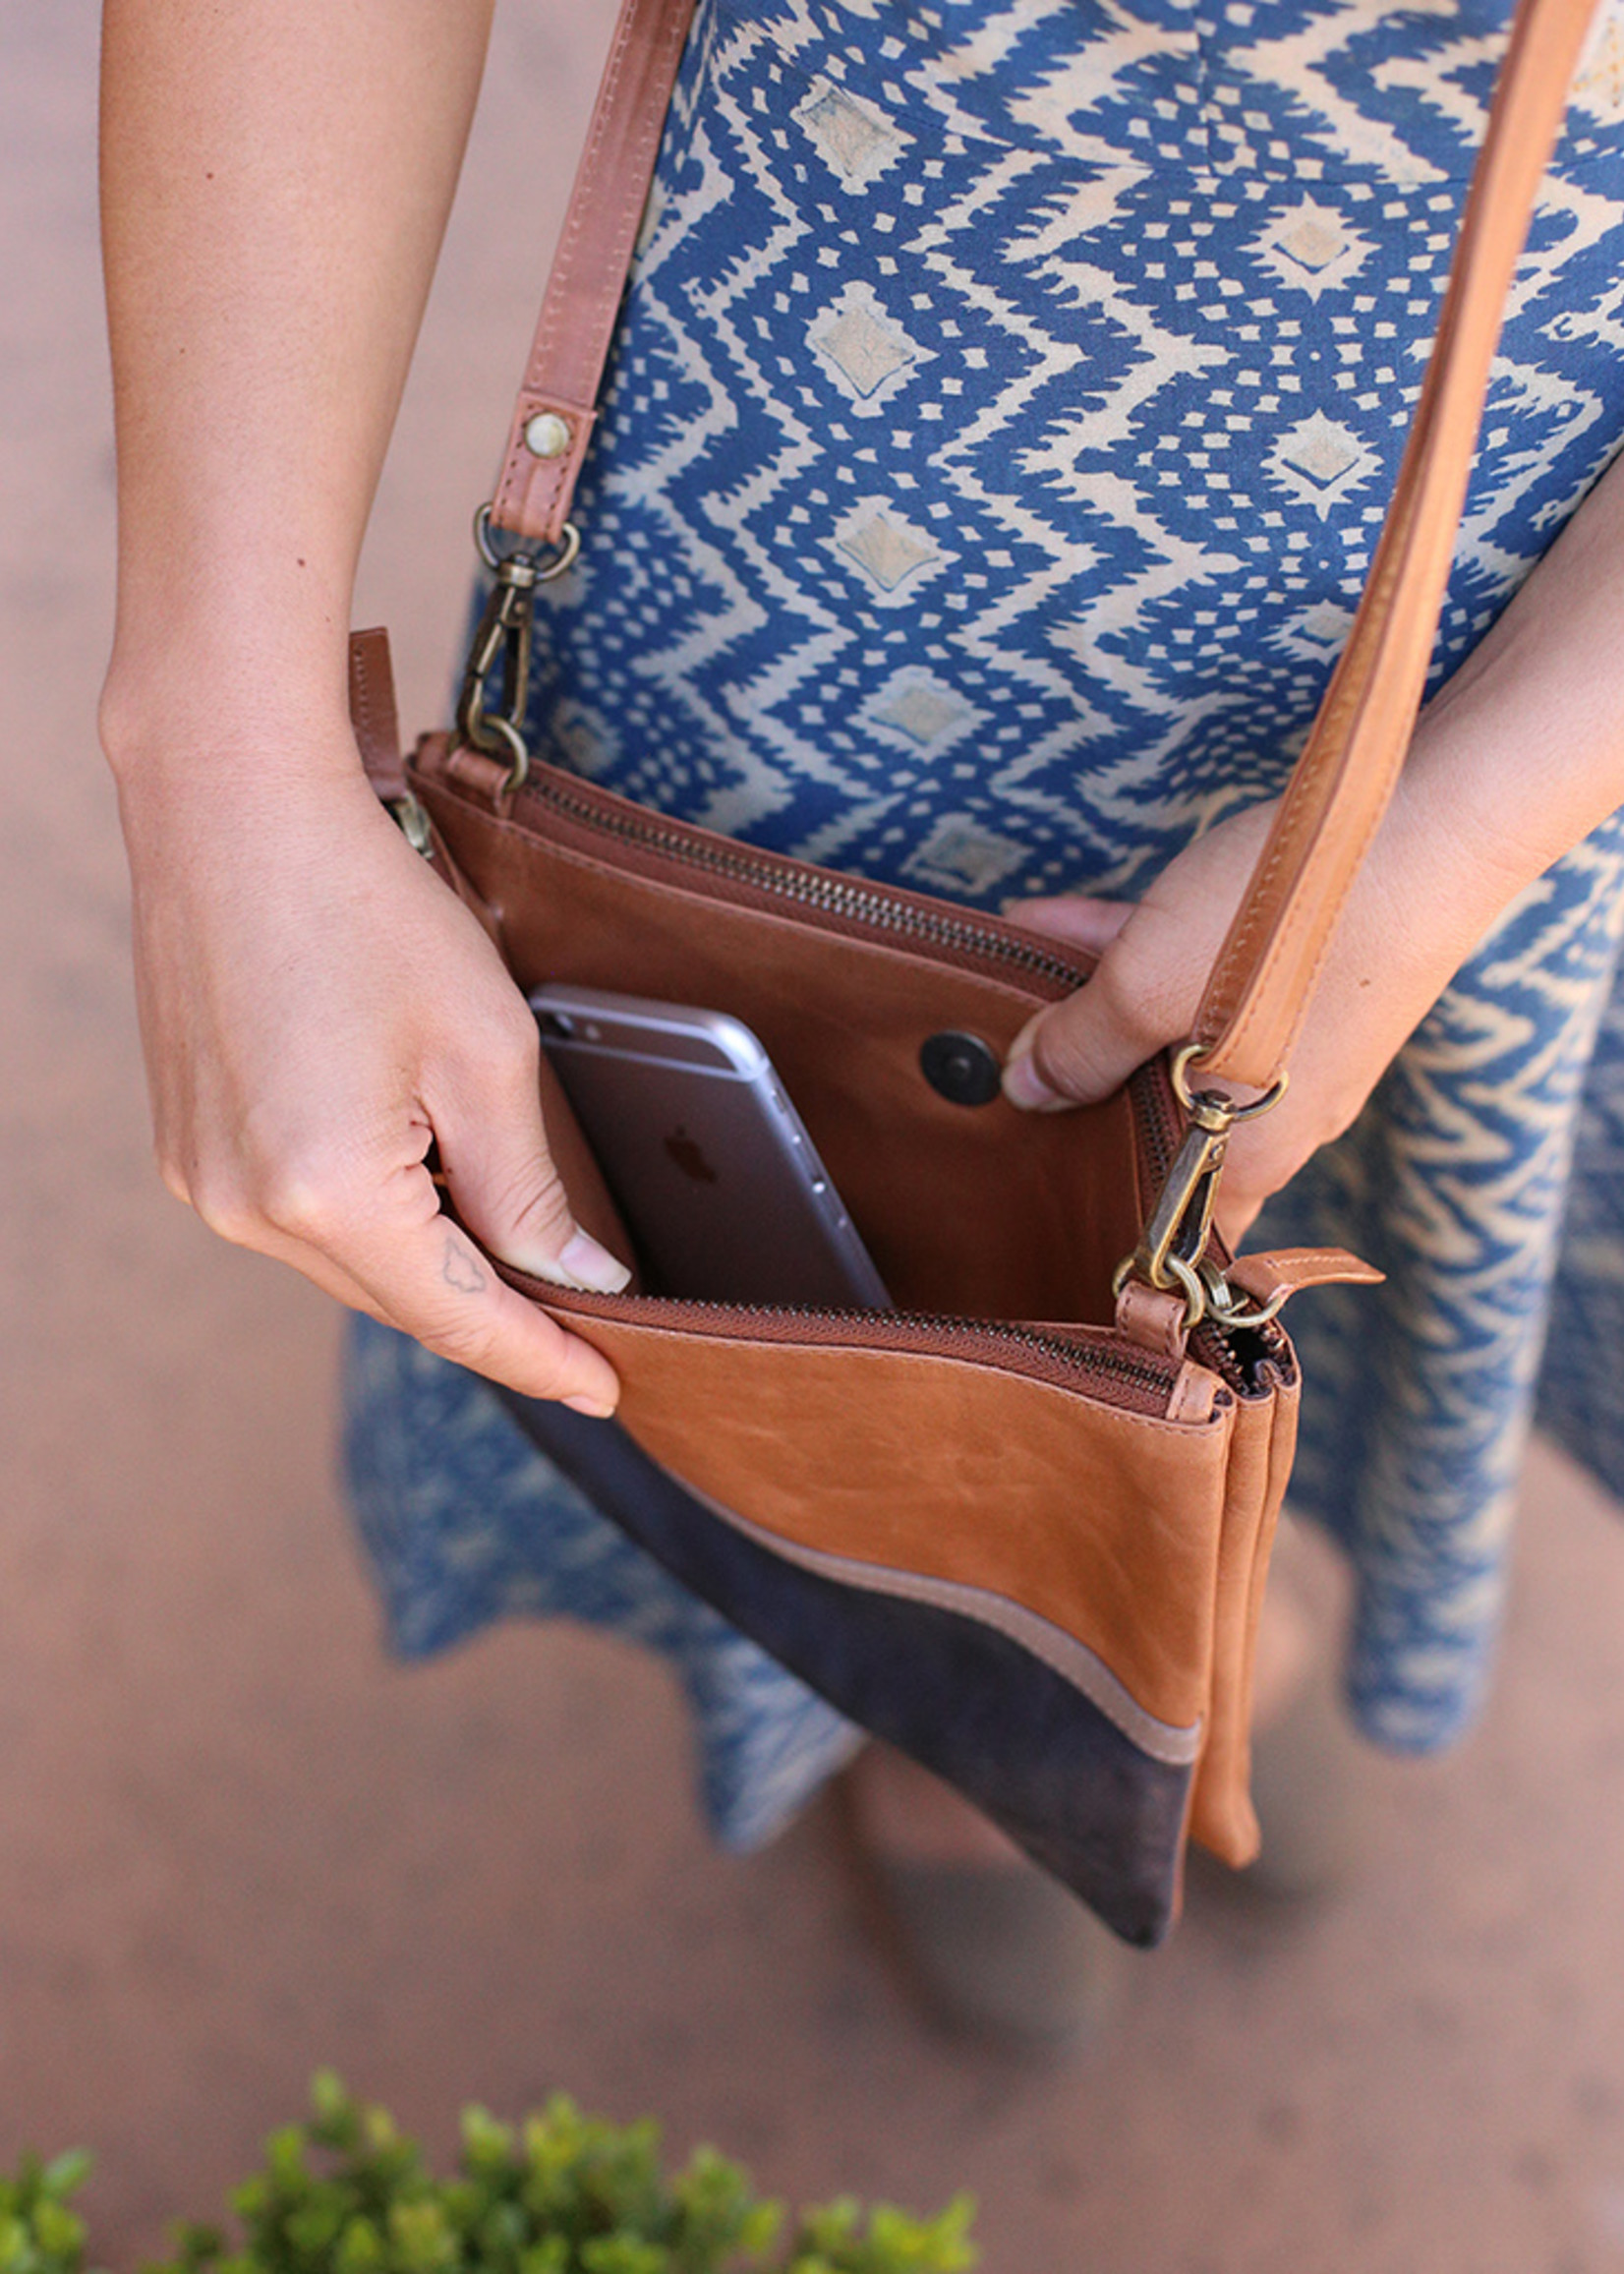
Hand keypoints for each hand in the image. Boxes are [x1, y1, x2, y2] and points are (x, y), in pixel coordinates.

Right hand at [114, 734, 627, 1410]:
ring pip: (351, 1264)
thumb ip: (528, 1188)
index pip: (462, 1319)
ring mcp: (203, 1182)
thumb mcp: (484, 1053)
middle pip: (402, 1301)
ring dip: (429, 1264)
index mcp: (329, 1196)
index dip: (544, 1359)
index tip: (608, 1390)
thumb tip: (577, 1279)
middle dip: (494, 1314)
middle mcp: (248, 1210)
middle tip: (583, 1327)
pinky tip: (418, 1186)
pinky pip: (300, 1220)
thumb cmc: (365, 907)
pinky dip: (371, 1219)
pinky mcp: (187, 1147)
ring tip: (507, 1249)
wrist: (230, 807)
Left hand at [999, 785, 1501, 1244]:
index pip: (1170, 1236)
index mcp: (1247, 1162)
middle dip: (1080, 1091)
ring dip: (1101, 1012)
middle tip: (1000, 1063)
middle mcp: (1282, 1125)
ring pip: (1178, 1048)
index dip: (1104, 1219)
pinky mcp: (1316, 989)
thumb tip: (1026, 1088)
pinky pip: (1211, 993)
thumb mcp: (1144, 990)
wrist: (1430, 826)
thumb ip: (1077, 1049)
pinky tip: (1067, 922)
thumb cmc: (1286, 930)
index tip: (1037, 1191)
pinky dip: (1147, 963)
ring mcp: (1303, 1055)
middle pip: (1159, 1129)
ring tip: (1019, 974)